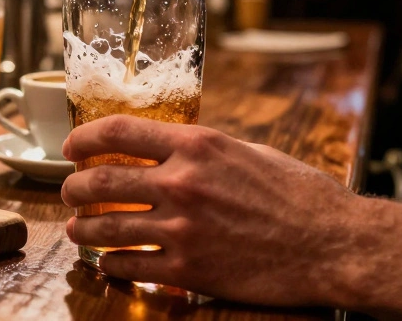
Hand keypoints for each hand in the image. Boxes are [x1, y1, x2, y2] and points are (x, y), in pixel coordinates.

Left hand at [61, 116, 368, 306]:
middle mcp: (182, 183)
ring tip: (77, 230)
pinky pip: (131, 265)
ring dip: (82, 229)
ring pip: (106, 227)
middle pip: (102, 181)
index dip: (85, 137)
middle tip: (69, 192)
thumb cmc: (299, 196)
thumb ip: (203, 152)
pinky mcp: (189, 269)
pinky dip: (112, 264)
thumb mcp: (248, 153)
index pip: (120, 131)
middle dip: (75, 187)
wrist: (332, 244)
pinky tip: (109, 262)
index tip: (72, 146)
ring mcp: (182, 228)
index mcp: (197, 146)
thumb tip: (171, 152)